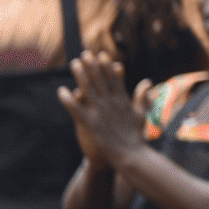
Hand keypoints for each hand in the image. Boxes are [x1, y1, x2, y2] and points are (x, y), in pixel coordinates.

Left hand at [56, 50, 152, 168]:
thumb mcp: (142, 114)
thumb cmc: (136, 136)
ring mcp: (100, 113)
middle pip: (100, 80)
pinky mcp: (91, 124)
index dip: (106, 66)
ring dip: (80, 76)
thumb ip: (143, 97)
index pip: (113, 79)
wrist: (130, 155)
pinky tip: (61, 92)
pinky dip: (69, 100)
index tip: (101, 55)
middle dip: (92, 66)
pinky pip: (77, 110)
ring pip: (88, 90)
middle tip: (85, 54)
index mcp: (122, 100)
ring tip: (74, 64)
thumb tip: (148, 81)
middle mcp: (111, 103)